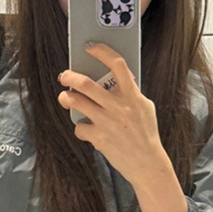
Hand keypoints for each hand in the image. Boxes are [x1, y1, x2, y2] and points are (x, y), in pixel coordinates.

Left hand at [58, 43, 188, 211]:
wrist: (147, 163)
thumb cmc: (146, 134)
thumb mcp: (145, 108)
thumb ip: (132, 93)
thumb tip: (117, 79)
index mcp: (132, 96)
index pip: (118, 65)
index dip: (102, 52)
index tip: (90, 47)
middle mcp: (118, 106)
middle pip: (87, 84)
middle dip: (70, 76)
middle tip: (65, 76)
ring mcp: (107, 122)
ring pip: (77, 102)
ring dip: (66, 97)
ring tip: (65, 97)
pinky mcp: (98, 138)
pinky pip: (80, 127)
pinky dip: (80, 127)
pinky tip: (86, 130)